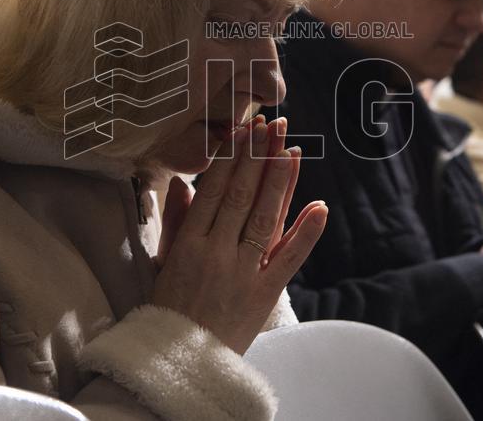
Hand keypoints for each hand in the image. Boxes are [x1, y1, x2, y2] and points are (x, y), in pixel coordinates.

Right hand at [152, 116, 325, 353]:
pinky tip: (319, 206)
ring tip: (290, 147)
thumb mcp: (164, 261)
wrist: (181, 360)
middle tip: (272, 123)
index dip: (232, 156)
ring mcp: (243, 273)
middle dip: (258, 156)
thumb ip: (174, 221)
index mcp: (188, 243)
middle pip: (241, 195)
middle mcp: (217, 253)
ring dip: (279, 180)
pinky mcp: (265, 294)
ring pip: (263, 218)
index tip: (244, 127)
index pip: (214, 189)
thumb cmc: (170, 308)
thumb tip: (182, 182)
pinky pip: (288, 259)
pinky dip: (306, 232)